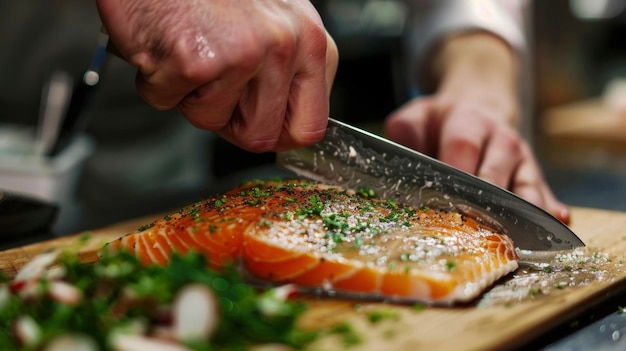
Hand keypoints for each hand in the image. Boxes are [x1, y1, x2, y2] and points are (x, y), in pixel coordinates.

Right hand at [96, 0, 337, 151]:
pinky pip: (170, 103)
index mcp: (311, 40)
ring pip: (213, 122)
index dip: (274, 132)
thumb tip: (283, 126)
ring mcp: (244, 52)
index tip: (254, 120)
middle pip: (261, 136)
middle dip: (227, 118)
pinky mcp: (198, 59)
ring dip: (191, 98)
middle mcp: (286, 44)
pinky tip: (165, 47)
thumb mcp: (271, 24)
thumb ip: (285, 73)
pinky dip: (157, 83)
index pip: (309, 126)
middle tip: (211, 79)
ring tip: (189, 53)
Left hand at [384, 96, 570, 224]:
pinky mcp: (535, 178)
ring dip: (519, 216)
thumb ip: (406, 129)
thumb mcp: (417, 117)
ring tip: (514, 242)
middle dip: (484, 203)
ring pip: (526, 189)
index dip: (456, 172)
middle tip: (473, 231)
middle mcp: (501, 140)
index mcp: (470, 122)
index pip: (463, 146)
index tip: (446, 198)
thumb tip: (405, 147)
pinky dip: (550, 213)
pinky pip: (547, 195)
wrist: (475, 113)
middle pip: (495, 175)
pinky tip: (556, 226)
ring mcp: (522, 160)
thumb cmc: (440, 125)